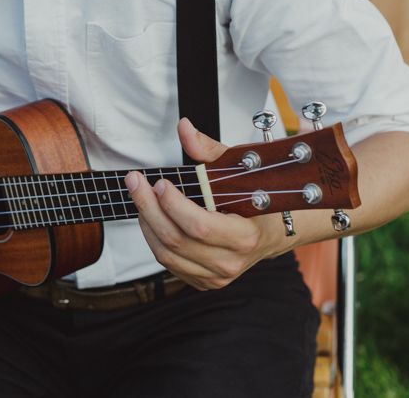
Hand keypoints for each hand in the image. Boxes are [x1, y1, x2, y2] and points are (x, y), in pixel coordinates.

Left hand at [125, 118, 277, 289]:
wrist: (272, 233)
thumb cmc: (255, 200)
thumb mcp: (237, 170)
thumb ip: (208, 149)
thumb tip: (184, 129)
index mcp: (244, 237)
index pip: (199, 226)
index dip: (174, 205)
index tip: (160, 183)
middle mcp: (229, 262)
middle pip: (176, 240)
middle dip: (149, 208)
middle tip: (136, 182)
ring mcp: (215, 276)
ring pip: (166, 254)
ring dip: (147, 223)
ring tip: (140, 197)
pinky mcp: (202, 281)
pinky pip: (168, 263)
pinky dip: (153, 238)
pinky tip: (151, 217)